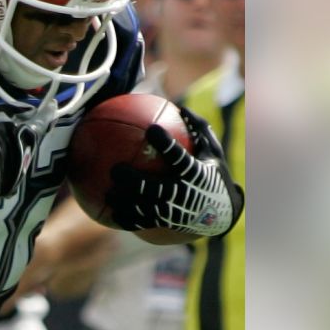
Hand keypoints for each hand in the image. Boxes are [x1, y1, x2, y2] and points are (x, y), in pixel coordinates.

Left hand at [105, 106, 242, 236]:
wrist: (222, 214)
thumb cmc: (213, 175)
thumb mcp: (212, 153)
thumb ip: (199, 130)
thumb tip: (182, 106)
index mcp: (196, 174)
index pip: (180, 157)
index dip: (166, 144)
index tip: (152, 129)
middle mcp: (184, 194)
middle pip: (155, 188)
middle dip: (134, 180)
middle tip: (116, 170)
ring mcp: (175, 211)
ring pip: (145, 209)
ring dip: (124, 203)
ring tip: (107, 194)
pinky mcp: (167, 223)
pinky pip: (143, 223)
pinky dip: (126, 219)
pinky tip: (109, 214)